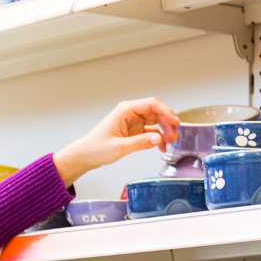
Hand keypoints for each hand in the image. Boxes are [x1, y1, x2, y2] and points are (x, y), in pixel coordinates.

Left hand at [53, 99, 180, 184]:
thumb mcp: (119, 147)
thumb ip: (139, 143)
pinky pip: (151, 131)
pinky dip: (158, 138)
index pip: (152, 104)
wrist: (85, 156)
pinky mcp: (134, 131)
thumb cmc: (95, 148)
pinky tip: (161, 146)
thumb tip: (158, 139)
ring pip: (156, 121)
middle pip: (157, 111)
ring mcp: (133, 122)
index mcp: (125, 110)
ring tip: (170, 142)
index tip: (175, 122)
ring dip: (165, 130)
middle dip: (167, 123)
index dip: (166, 111)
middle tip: (173, 137)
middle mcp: (130, 113)